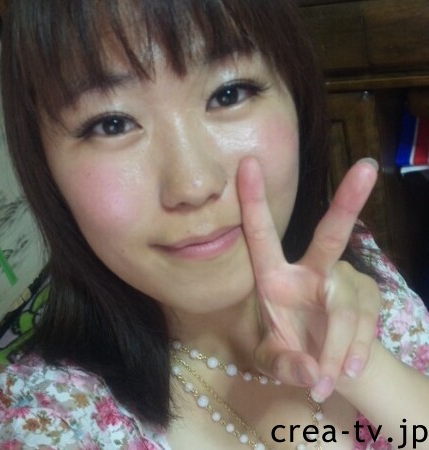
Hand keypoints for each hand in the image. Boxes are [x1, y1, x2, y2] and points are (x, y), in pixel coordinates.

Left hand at [237, 156, 381, 401]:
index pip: (262, 236)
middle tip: (367, 168)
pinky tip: (349, 370)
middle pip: (331, 235)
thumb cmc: (291, 353)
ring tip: (331, 380)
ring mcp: (343, 280)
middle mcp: (311, 270)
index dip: (254, 201)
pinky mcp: (369, 294)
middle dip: (347, 202)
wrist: (331, 365)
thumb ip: (285, 366)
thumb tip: (313, 372)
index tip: (248, 163)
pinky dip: (357, 351)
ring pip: (346, 308)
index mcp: (274, 277)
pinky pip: (366, 323)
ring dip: (338, 348)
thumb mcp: (274, 362)